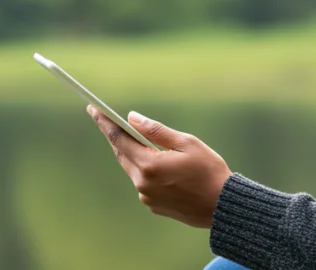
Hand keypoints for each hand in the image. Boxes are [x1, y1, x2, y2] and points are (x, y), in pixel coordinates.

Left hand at [88, 105, 231, 228]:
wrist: (222, 207)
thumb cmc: (209, 171)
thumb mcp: (186, 143)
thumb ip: (156, 130)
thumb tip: (132, 118)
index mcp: (149, 165)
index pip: (119, 139)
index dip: (104, 123)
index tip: (93, 109)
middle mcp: (142, 183)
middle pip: (122, 154)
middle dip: (114, 135)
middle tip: (106, 118)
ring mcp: (146, 197)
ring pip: (132, 168)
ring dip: (130, 152)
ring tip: (132, 136)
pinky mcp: (153, 205)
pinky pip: (142, 182)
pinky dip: (143, 168)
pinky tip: (153, 161)